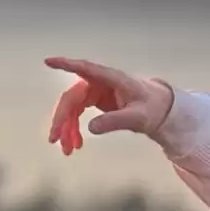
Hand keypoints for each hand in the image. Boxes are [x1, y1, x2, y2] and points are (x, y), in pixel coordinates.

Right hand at [45, 57, 173, 154]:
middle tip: (55, 139)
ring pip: (71, 108)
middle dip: (62, 119)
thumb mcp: (138, 117)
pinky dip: (74, 129)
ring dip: (66, 128)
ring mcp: (95, 91)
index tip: (48, 61)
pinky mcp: (94, 100)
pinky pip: (77, 114)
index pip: (86, 69)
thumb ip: (116, 121)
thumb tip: (91, 128)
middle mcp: (99, 83)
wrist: (161, 109)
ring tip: (67, 149)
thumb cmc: (153, 107)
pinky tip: (75, 145)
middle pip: (72, 98)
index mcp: (111, 79)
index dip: (67, 65)